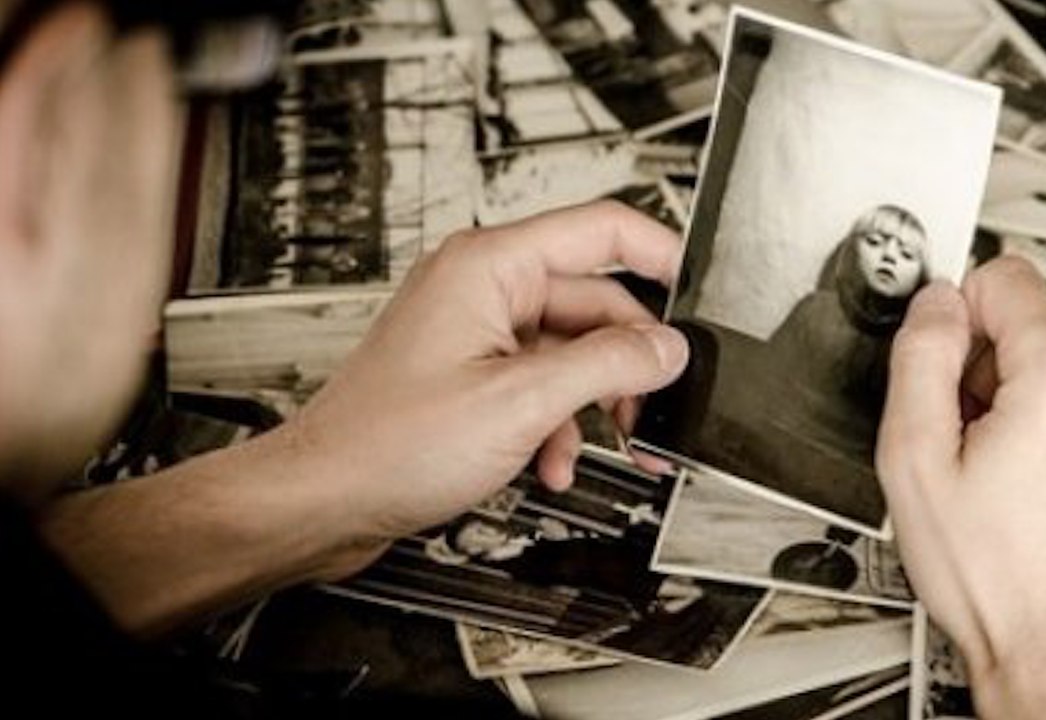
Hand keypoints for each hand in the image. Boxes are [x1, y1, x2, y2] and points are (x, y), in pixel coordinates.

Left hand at [285, 201, 688, 556]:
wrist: (325, 498)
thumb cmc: (388, 444)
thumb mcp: (521, 403)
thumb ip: (607, 366)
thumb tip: (665, 348)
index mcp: (490, 267)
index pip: (601, 230)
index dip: (659, 252)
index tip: (697, 286)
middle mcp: (483, 288)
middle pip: (593, 303)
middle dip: (626, 362)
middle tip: (649, 408)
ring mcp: (476, 332)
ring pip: (571, 351)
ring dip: (591, 404)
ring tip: (598, 447)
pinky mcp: (471, 374)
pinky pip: (541, 384)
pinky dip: (556, 424)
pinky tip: (550, 463)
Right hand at [877, 258, 1045, 718]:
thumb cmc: (999, 581)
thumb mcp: (913, 462)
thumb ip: (918, 359)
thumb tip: (936, 305)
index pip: (1006, 278)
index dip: (962, 321)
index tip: (953, 364)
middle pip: (1042, 329)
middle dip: (1003, 375)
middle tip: (983, 448)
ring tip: (1026, 478)